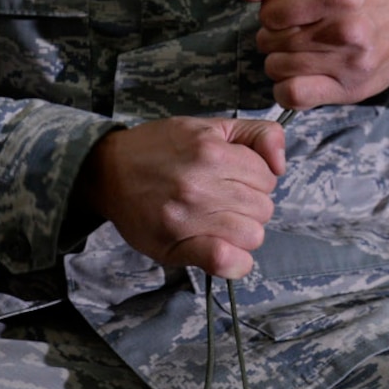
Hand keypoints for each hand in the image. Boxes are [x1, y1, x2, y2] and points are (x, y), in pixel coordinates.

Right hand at [79, 117, 285, 279]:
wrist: (107, 170)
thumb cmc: (159, 148)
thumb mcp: (209, 126)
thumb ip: (257, 134)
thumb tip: (282, 165)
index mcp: (211, 151)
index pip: (268, 177)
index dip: (255, 179)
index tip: (232, 178)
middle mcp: (199, 183)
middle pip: (263, 208)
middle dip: (249, 204)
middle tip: (221, 199)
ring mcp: (186, 216)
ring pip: (253, 235)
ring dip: (240, 231)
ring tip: (216, 220)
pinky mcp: (174, 244)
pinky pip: (226, 261)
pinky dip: (234, 262)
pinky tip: (223, 250)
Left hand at [240, 0, 388, 109]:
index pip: (273, 13)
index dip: (271, 11)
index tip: (285, 10)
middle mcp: (347, 31)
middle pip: (273, 41)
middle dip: (272, 35)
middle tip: (291, 30)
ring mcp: (350, 64)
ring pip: (277, 68)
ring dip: (277, 59)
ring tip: (297, 49)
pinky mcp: (351, 90)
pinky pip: (294, 96)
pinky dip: (285, 87)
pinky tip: (297, 74)